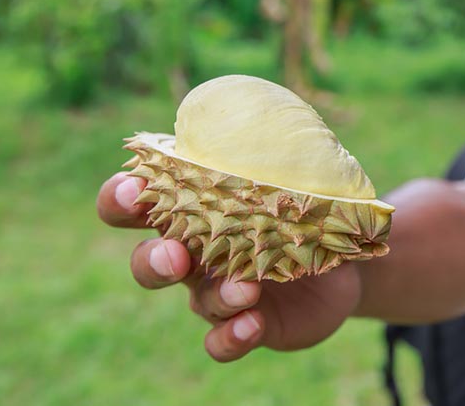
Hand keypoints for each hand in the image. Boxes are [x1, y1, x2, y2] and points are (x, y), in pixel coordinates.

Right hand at [96, 172, 362, 360]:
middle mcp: (197, 254)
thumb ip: (285, 151)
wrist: (344, 262)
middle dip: (153, 259)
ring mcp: (219, 293)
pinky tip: (251, 325)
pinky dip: (231, 337)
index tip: (131, 187)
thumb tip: (297, 122)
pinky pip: (223, 342)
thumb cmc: (307, 206)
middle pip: (151, 260)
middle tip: (175, 255)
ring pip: (197, 301)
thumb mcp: (298, 175)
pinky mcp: (246, 326)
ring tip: (246, 289)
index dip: (120, 197)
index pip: (137, 202)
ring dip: (217, 296)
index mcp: (195, 207)